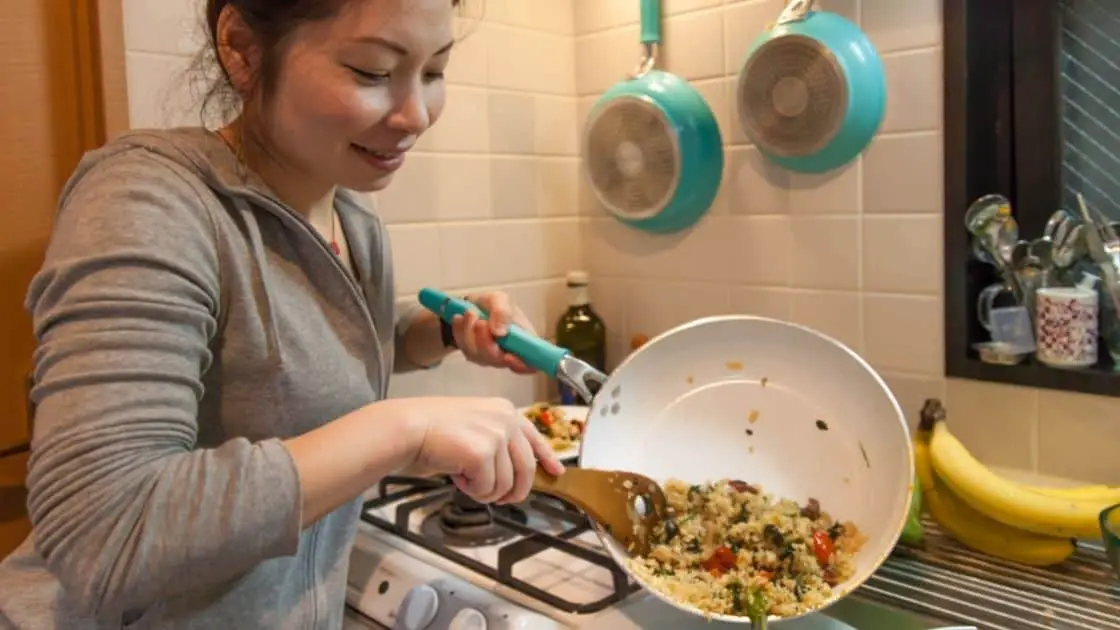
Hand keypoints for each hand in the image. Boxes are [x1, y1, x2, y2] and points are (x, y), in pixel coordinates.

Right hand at [399, 396, 565, 503]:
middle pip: (526, 469)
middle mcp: (506, 420)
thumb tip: (515, 474)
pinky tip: (456, 475)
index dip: (546, 458)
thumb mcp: (474, 427)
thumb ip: (497, 443)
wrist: (407, 428)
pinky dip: (471, 490)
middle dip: (514, 491)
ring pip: (506, 484)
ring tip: (464, 477)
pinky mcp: (483, 453)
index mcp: (504, 410)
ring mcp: (496, 435)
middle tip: (500, 499)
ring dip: (485, 490)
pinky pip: (487, 488)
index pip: (534, 437)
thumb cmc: (432, 430)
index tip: (556, 472)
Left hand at [453, 291, 535, 373]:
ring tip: (470, 312)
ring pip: (479, 356)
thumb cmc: (493, 304)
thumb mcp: (500, 299)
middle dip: (486, 342)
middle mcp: (508, 354)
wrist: (472, 305)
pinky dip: (460, 333)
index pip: (530, 365)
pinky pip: (465, 350)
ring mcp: (489, 358)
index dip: (521, 365)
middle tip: (480, 321)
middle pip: (498, 361)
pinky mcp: (473, 355)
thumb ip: (503, 312)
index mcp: (524, 342)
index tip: (508, 355)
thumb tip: (500, 333)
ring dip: (471, 333)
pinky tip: (460, 319)